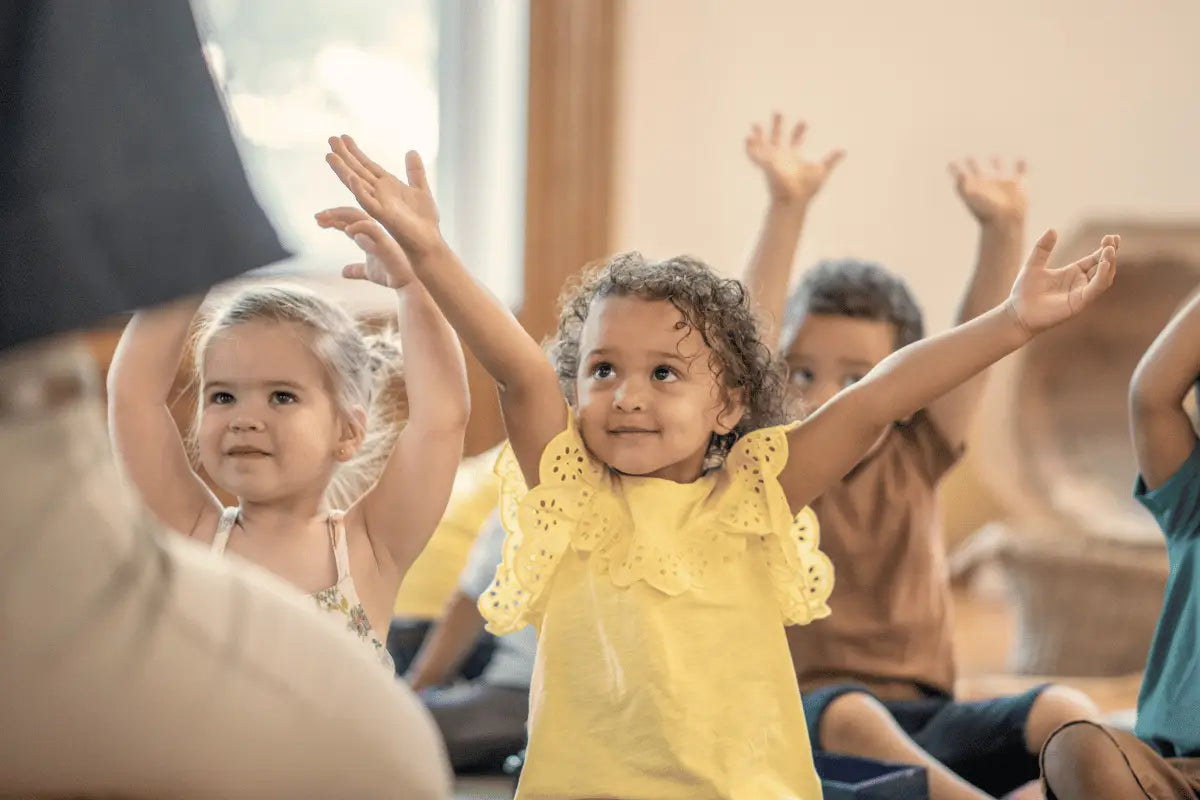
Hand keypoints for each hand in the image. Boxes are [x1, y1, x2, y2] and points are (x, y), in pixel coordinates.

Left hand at [315, 206, 415, 288]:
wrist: (409, 285)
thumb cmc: (391, 275)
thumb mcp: (368, 272)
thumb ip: (356, 269)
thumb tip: (343, 271)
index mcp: (370, 235)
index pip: (349, 221)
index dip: (333, 219)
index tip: (317, 220)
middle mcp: (375, 231)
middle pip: (352, 214)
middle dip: (334, 213)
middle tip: (317, 216)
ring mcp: (380, 236)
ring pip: (360, 218)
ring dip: (341, 216)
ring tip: (326, 220)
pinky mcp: (386, 244)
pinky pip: (372, 231)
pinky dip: (360, 228)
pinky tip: (347, 231)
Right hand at [325, 135, 443, 258]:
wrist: (429, 242)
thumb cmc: (424, 221)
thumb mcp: (421, 189)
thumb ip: (415, 171)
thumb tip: (411, 151)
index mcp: (387, 186)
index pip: (367, 165)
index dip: (355, 151)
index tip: (343, 136)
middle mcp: (379, 193)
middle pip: (358, 171)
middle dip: (344, 156)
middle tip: (330, 139)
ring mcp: (379, 204)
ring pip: (357, 184)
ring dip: (343, 171)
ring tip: (330, 156)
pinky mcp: (383, 216)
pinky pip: (368, 203)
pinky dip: (359, 190)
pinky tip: (352, 178)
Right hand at [745, 113, 844, 205]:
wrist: (794, 198)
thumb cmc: (806, 189)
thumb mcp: (821, 171)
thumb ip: (831, 160)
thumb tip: (843, 150)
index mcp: (793, 158)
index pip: (795, 141)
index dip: (799, 131)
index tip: (805, 121)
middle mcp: (781, 158)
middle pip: (778, 138)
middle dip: (778, 125)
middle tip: (778, 111)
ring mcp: (772, 161)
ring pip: (763, 145)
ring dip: (759, 134)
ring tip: (754, 123)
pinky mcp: (765, 165)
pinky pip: (755, 156)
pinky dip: (750, 148)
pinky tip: (747, 138)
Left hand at [949, 157, 1027, 223]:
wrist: (1005, 221)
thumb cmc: (986, 211)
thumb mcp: (971, 197)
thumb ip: (962, 185)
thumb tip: (960, 174)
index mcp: (973, 187)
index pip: (962, 176)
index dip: (956, 170)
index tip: (950, 163)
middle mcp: (986, 185)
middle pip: (978, 172)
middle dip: (974, 164)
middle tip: (969, 157)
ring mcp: (1002, 184)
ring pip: (999, 170)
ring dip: (997, 163)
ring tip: (995, 156)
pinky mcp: (1018, 184)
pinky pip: (1020, 171)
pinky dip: (1021, 165)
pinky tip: (1021, 159)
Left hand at [1007, 231, 1119, 333]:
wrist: (1017, 313)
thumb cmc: (1024, 291)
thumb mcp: (1033, 264)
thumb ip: (1042, 248)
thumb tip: (1052, 229)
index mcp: (1072, 273)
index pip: (1094, 259)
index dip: (1104, 249)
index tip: (1111, 237)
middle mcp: (1080, 283)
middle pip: (1103, 267)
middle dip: (1111, 254)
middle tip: (1113, 240)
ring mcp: (1081, 294)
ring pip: (1104, 278)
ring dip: (1109, 264)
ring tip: (1110, 250)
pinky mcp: (1079, 303)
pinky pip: (1095, 289)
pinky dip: (1101, 277)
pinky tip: (1103, 264)